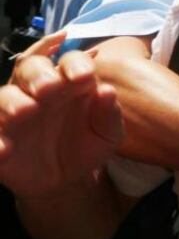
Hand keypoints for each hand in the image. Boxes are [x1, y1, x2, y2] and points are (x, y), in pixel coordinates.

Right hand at [0, 32, 122, 197]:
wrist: (68, 178)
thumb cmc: (88, 146)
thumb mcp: (108, 133)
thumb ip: (109, 113)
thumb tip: (107, 91)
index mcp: (70, 82)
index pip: (70, 60)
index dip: (76, 63)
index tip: (85, 76)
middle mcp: (39, 91)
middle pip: (31, 67)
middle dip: (38, 74)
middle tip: (48, 87)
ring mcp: (15, 112)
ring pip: (4, 95)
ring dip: (12, 100)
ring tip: (25, 111)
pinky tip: (5, 150)